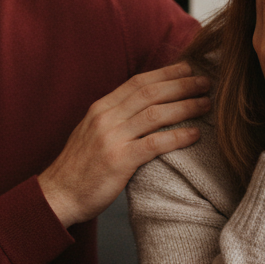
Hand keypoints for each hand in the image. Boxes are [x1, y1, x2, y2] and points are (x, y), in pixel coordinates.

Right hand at [39, 62, 210, 227]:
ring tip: (206, 104)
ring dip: (185, 106)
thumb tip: (143, 108)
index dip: (165, 73)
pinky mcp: (118, 161)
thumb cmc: (80, 168)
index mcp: (100, 108)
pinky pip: (154, 143)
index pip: (138, 82)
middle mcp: (105, 117)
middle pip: (150, 92)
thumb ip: (115, 118)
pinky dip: (178, 136)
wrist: (58, 195)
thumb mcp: (92, 133)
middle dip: (181, 84)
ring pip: (156, 114)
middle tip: (205, 82)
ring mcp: (111, 138)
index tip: (188, 68)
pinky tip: (196, 134)